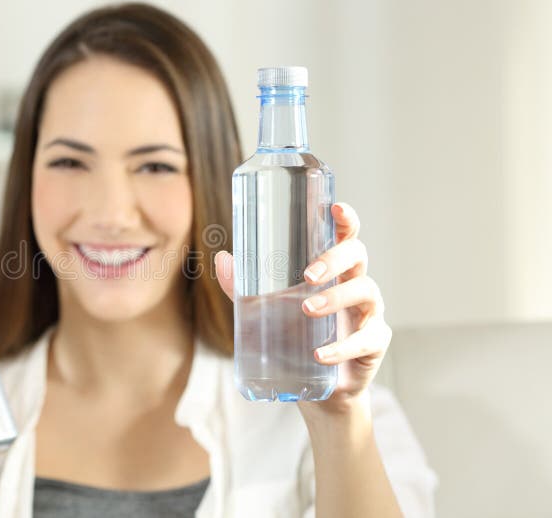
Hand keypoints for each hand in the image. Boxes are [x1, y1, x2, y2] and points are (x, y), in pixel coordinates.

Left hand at [214, 202, 390, 414]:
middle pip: (357, 255)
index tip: (335, 208)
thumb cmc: (294, 338)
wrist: (317, 388)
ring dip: (336, 298)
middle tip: (308, 274)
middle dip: (334, 259)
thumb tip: (222, 259)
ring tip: (307, 309)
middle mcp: (355, 283)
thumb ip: (243, 288)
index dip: (345, 218)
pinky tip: (319, 355)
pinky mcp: (375, 343)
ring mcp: (369, 312)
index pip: (345, 235)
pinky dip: (342, 347)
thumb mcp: (265, 312)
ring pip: (365, 291)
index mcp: (333, 270)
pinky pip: (366, 339)